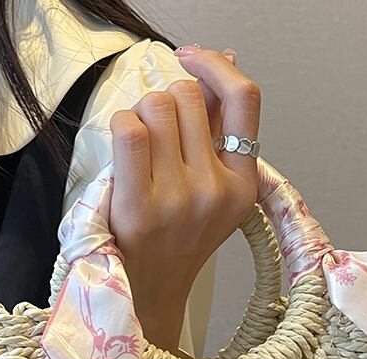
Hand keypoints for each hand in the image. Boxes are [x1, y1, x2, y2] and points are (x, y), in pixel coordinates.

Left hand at [108, 45, 261, 352]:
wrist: (151, 291)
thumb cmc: (177, 238)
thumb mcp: (215, 190)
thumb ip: (219, 130)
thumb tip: (228, 62)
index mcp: (242, 185)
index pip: (245, 99)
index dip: (215, 66)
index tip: (191, 58)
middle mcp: (216, 191)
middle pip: (186, 95)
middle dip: (165, 101)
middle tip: (156, 134)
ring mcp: (179, 200)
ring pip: (156, 106)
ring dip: (141, 115)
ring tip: (140, 150)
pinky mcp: (140, 207)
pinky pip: (129, 130)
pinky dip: (120, 125)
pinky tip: (123, 149)